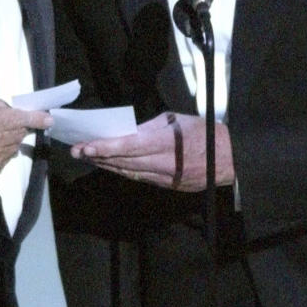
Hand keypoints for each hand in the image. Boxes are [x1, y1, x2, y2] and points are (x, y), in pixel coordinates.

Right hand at [0, 100, 50, 185]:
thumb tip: (11, 110)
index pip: (16, 118)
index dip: (34, 118)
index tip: (47, 118)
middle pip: (17, 133)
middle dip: (19, 126)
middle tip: (13, 122)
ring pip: (13, 147)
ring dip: (10, 140)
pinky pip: (5, 160)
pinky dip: (1, 152)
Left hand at [72, 111, 233, 191]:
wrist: (230, 158)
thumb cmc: (204, 132)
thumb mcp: (176, 120)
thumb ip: (150, 127)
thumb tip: (128, 132)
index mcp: (166, 143)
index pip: (128, 147)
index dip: (105, 148)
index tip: (85, 147)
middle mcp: (163, 163)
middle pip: (124, 162)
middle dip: (98, 156)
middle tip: (76, 151)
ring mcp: (166, 178)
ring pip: (129, 172)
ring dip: (107, 165)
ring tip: (88, 157)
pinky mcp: (168, 186)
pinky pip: (140, 178)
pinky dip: (123, 172)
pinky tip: (110, 166)